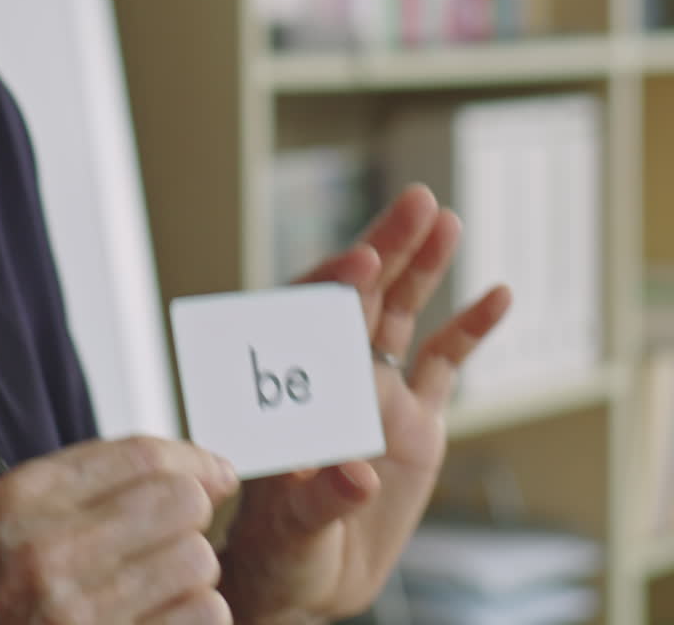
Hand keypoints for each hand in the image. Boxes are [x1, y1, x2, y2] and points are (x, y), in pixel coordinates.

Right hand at [0, 437, 240, 623]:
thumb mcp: (9, 526)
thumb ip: (88, 487)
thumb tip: (196, 471)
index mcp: (20, 501)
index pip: (141, 456)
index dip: (193, 460)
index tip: (214, 473)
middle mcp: (44, 551)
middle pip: (181, 501)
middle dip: (185, 521)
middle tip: (165, 541)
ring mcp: (76, 611)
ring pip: (198, 560)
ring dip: (188, 577)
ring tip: (152, 590)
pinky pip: (203, 614)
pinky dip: (190, 618)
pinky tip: (154, 620)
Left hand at [218, 185, 512, 622]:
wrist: (309, 575)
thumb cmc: (280, 547)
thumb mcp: (291, 526)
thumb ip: (319, 496)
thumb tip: (358, 475)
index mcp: (291, 391)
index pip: (304, 323)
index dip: (330, 288)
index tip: (359, 260)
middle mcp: (331, 379)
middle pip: (356, 300)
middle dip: (383, 249)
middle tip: (416, 201)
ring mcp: (375, 392)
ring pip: (400, 316)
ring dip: (421, 268)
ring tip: (447, 219)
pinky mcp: (414, 419)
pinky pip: (443, 363)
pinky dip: (469, 330)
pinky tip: (496, 293)